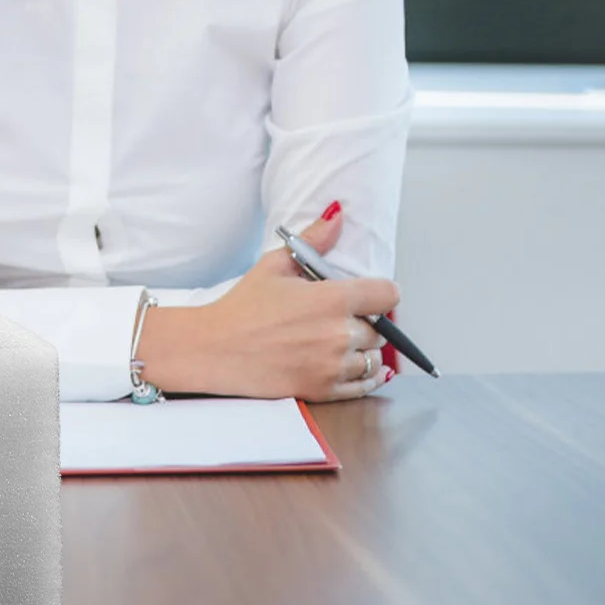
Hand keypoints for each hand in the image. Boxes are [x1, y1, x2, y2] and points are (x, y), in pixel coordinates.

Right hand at [135, 203, 398, 402]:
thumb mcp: (275, 264)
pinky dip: (365, 377)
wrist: (215, 349)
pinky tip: (353, 366)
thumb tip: (338, 214)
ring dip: (363, 351)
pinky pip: (364, 386)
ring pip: (374, 359)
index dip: (382, 292)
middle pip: (381, 330)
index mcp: (332, 299)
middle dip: (367, 323)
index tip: (371, 295)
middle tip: (344, 319)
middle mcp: (339, 334)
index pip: (389, 294)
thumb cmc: (242, 306)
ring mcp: (333, 366)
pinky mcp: (324, 390)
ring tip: (340, 342)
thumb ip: (314, 239)